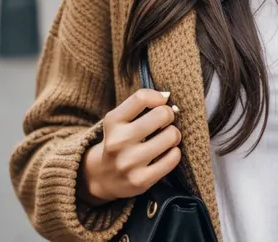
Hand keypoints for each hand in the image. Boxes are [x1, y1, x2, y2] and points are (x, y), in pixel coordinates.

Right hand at [77, 89, 181, 205]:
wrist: (103, 177)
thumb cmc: (120, 140)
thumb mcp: (120, 119)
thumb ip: (141, 105)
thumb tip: (167, 97)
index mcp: (113, 121)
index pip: (142, 97)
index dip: (158, 97)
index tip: (161, 102)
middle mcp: (119, 141)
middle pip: (162, 114)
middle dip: (169, 115)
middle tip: (165, 122)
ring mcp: (130, 163)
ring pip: (171, 135)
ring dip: (174, 135)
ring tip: (166, 138)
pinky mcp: (141, 181)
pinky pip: (173, 158)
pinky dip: (174, 152)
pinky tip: (166, 153)